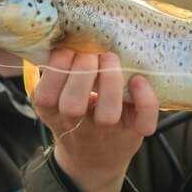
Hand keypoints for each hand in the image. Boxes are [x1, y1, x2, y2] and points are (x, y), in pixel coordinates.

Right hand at [33, 49, 159, 191]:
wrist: (95, 159)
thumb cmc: (75, 115)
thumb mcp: (55, 98)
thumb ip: (57, 73)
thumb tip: (64, 32)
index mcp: (52, 112)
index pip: (46, 95)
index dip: (57, 68)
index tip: (69, 50)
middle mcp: (76, 124)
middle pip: (72, 105)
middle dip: (82, 71)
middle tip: (92, 54)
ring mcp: (106, 131)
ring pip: (108, 114)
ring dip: (110, 81)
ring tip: (111, 59)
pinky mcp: (133, 133)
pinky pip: (143, 121)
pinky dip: (145, 99)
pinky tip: (139, 80)